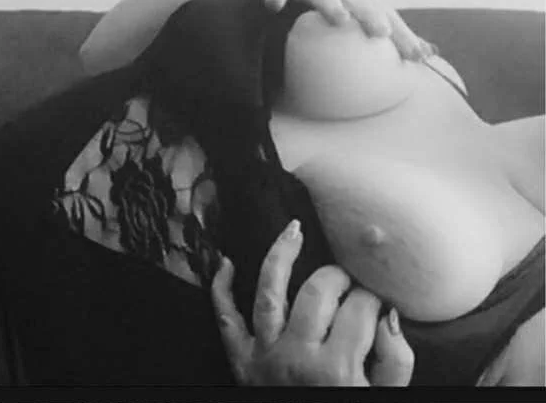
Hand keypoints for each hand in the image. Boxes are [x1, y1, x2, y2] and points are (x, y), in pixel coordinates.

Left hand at [211, 219, 414, 386]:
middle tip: (349, 279)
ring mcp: (264, 356)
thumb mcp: (386, 399)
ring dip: (280, 255)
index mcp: (337, 369)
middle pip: (317, 292)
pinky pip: (225, 319)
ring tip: (293, 231)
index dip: (373, 296)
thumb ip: (395, 359)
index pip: (360, 309)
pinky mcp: (241, 362)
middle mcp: (297, 356)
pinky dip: (221, 289)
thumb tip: (388, 313)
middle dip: (338, 276)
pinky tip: (226, 263)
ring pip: (270, 292)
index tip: (378, 298)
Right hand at [251, 0, 432, 61]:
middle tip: (382, 32)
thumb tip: (429, 55)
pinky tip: (274, 4)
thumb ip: (387, 31)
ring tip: (339, 18)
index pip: (384, 14)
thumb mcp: (357, 9)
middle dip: (370, 14)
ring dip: (330, 2)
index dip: (401, 34)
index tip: (417, 56)